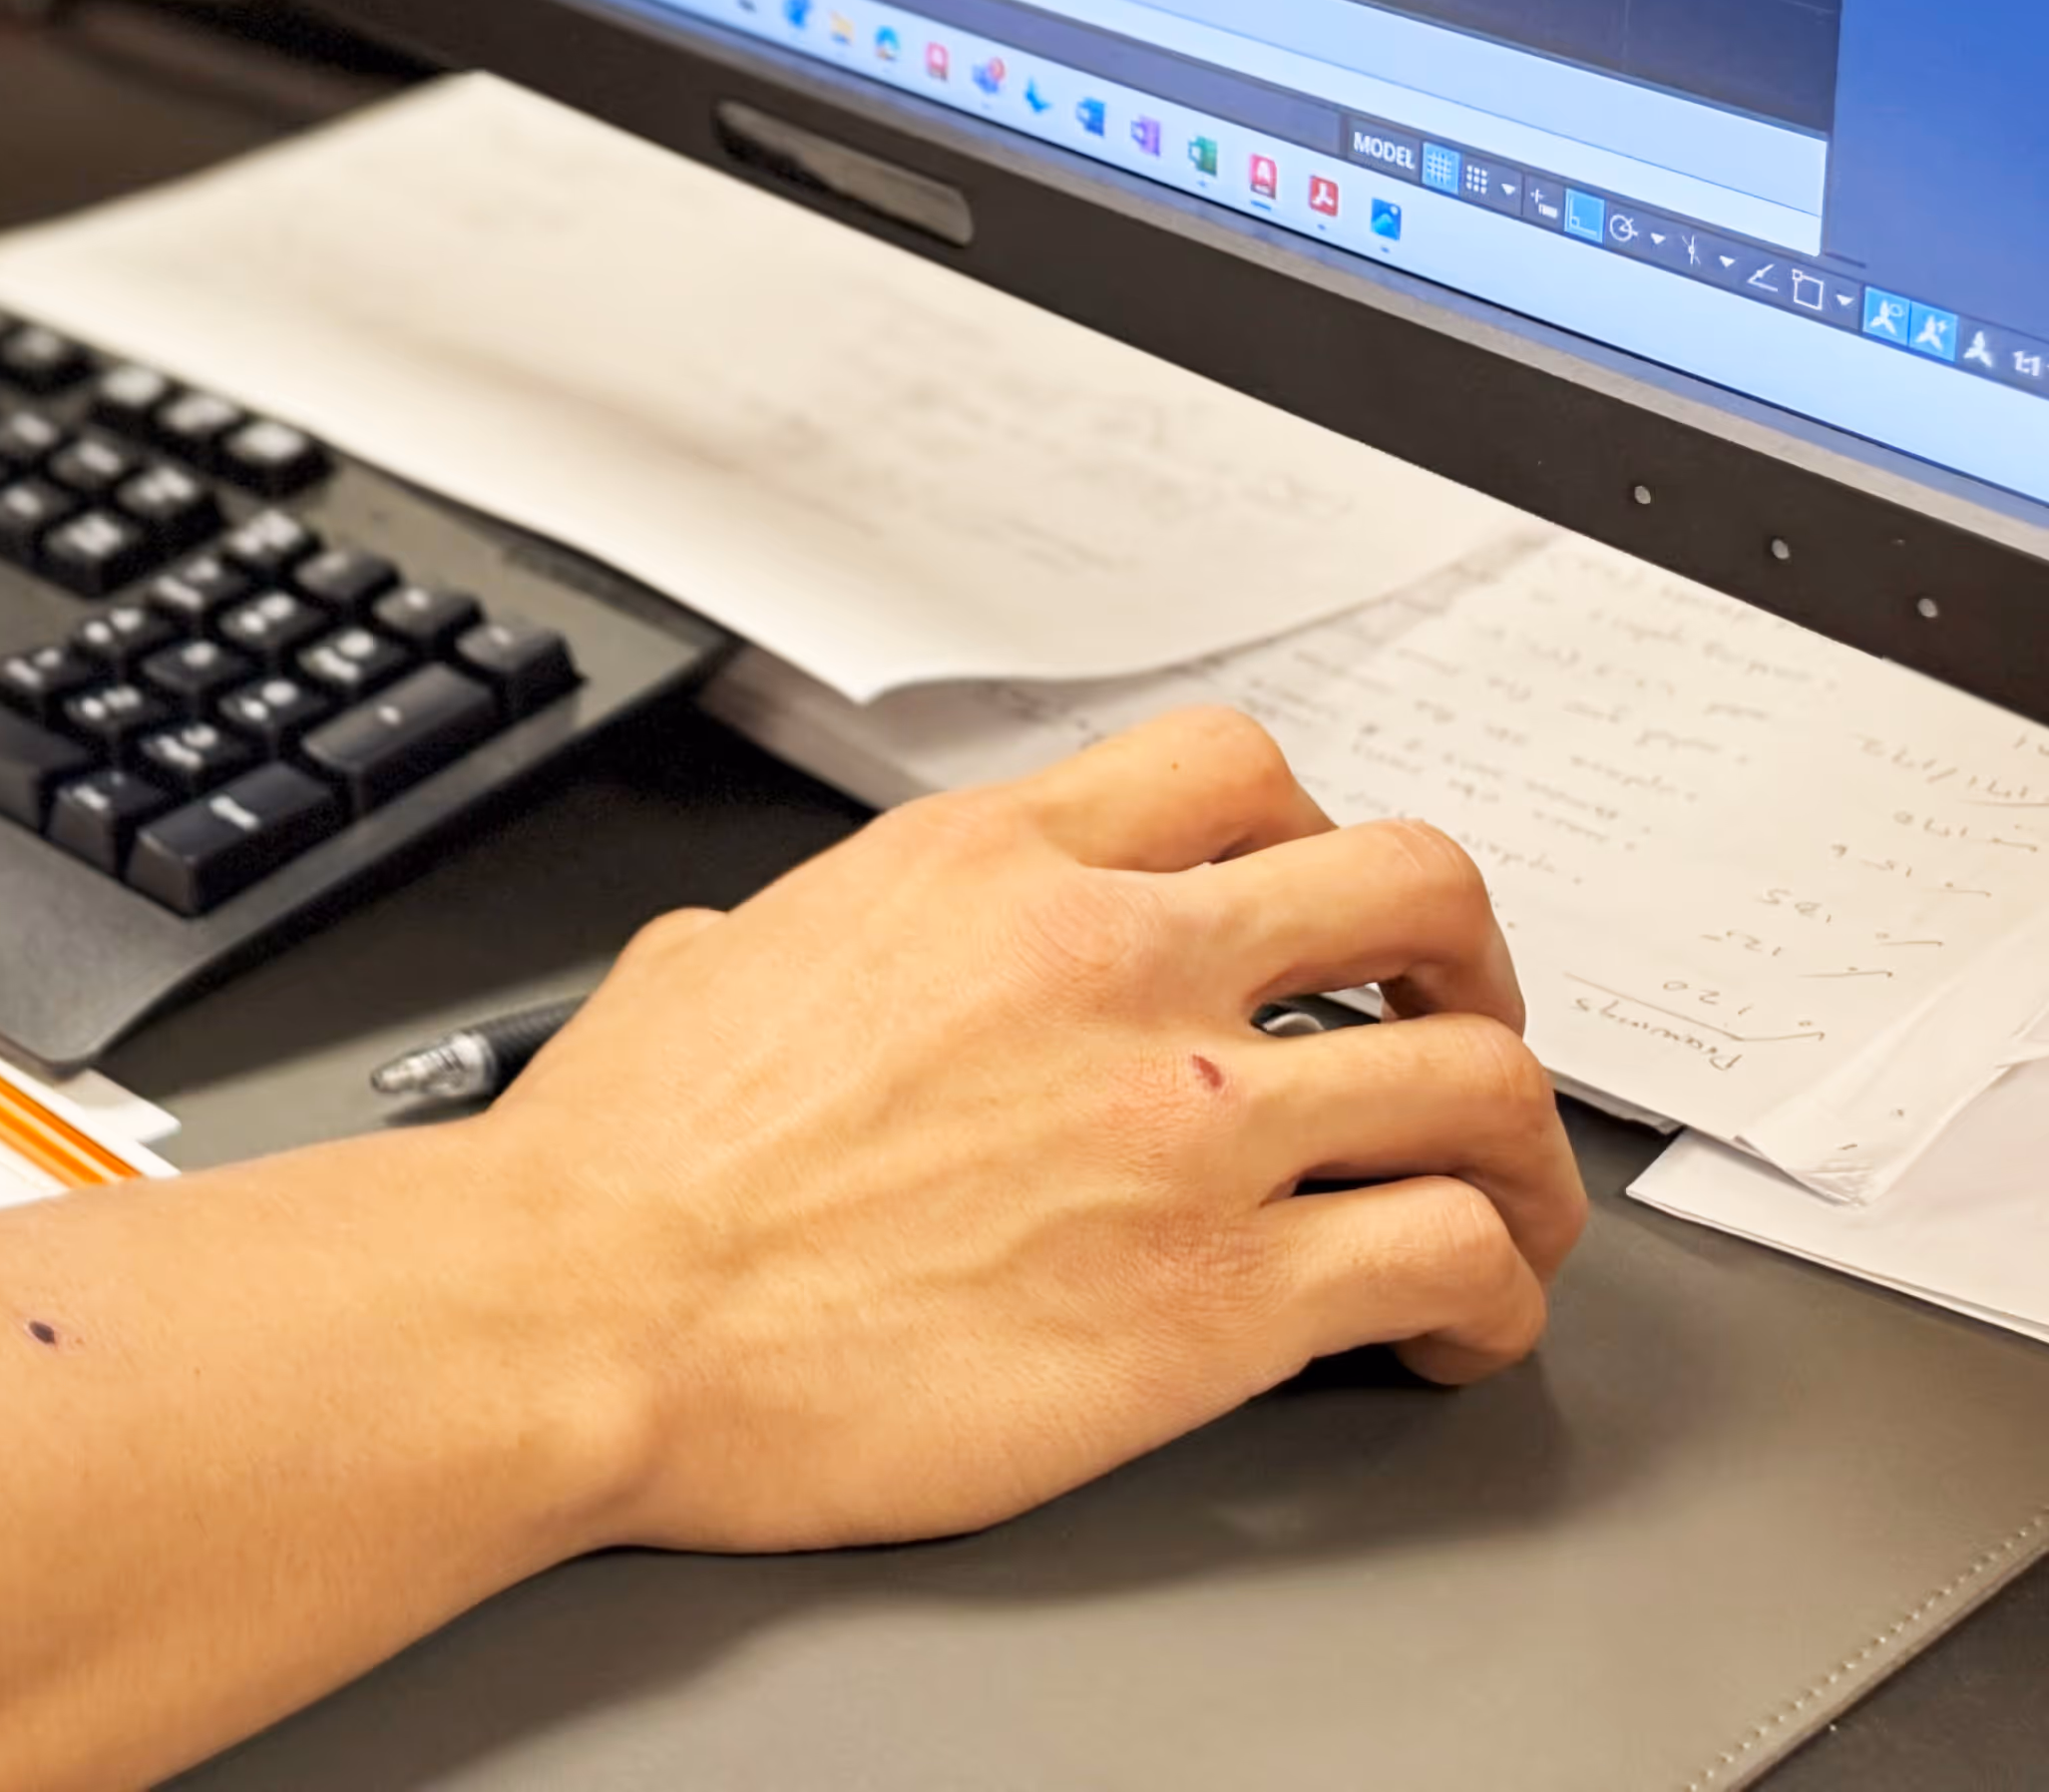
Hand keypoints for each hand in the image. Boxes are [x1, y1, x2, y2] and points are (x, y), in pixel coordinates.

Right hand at [475, 704, 1585, 1551]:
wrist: (591, 1313)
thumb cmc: (623, 1171)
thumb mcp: (702, 963)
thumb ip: (794, 940)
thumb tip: (767, 959)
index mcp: (987, 869)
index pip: (1237, 772)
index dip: (1310, 839)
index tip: (1315, 915)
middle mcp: (1112, 966)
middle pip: (1415, 888)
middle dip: (1468, 966)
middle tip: (1456, 1031)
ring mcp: (1186, 1131)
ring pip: (1483, 1084)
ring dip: (1520, 1155)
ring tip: (1506, 1212)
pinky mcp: (1223, 1300)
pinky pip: (1455, 1265)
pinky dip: (1490, 1305)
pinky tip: (1447, 1339)